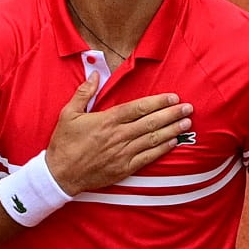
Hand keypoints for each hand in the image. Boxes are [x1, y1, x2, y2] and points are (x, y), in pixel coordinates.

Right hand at [44, 76, 193, 195]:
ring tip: (186, 123)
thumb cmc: (64, 143)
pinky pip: (148, 157)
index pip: (138, 108)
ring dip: (172, 130)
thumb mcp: (68, 113)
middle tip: (188, 108)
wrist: (60, 174)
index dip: (158, 102)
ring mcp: (123, 153)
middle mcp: (118, 136)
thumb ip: (84, 92)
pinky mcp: (124, 168)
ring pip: (153, 139)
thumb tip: (95, 74)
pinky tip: (173, 143)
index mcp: (107, 120)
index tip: (172, 97)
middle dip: (172, 114)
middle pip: (151, 122)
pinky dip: (162, 150)